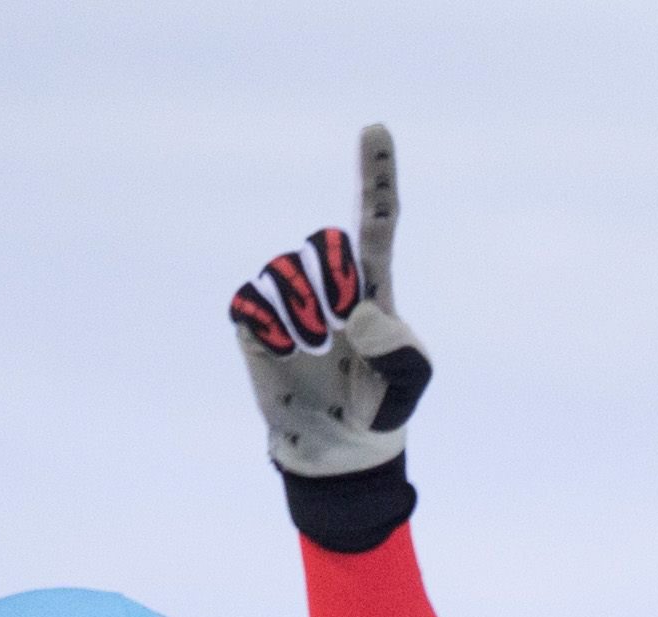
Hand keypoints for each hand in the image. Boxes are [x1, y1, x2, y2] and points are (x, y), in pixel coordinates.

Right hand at [230, 124, 433, 477]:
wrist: (336, 448)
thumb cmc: (376, 409)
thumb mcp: (407, 389)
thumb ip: (400, 354)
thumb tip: (356, 313)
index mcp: (372, 286)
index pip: (376, 221)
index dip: (376, 176)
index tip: (376, 129)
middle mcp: (328, 280)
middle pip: (325, 242)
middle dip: (333, 281)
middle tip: (340, 326)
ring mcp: (288, 298)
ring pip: (285, 271)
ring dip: (302, 314)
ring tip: (314, 349)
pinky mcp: (254, 320)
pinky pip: (250, 301)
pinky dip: (268, 328)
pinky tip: (284, 350)